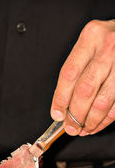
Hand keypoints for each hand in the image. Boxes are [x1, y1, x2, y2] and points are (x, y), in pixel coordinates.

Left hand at [51, 19, 114, 135]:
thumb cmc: (111, 40)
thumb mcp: (91, 44)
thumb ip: (78, 69)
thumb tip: (63, 105)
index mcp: (91, 37)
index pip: (69, 74)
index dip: (60, 99)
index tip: (57, 114)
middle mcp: (108, 48)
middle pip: (85, 90)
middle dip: (75, 115)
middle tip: (70, 127)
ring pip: (102, 102)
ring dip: (90, 121)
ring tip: (83, 129)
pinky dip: (105, 120)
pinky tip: (96, 124)